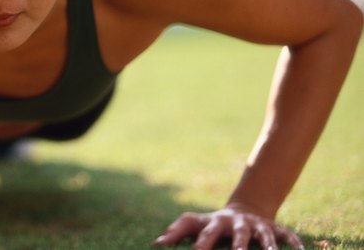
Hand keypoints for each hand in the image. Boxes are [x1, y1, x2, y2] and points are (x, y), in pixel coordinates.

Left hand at [152, 206, 303, 249]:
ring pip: (264, 235)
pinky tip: (300, 249)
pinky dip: (292, 241)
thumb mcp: (195, 223)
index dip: (201, 245)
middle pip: (239, 235)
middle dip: (239, 246)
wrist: (244, 210)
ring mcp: (257, 225)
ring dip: (268, 246)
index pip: (207, 234)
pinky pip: (286, 234)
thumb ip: (176, 231)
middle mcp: (237, 223)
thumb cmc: (212, 224)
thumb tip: (155, 243)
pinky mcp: (274, 228)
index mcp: (216, 223)